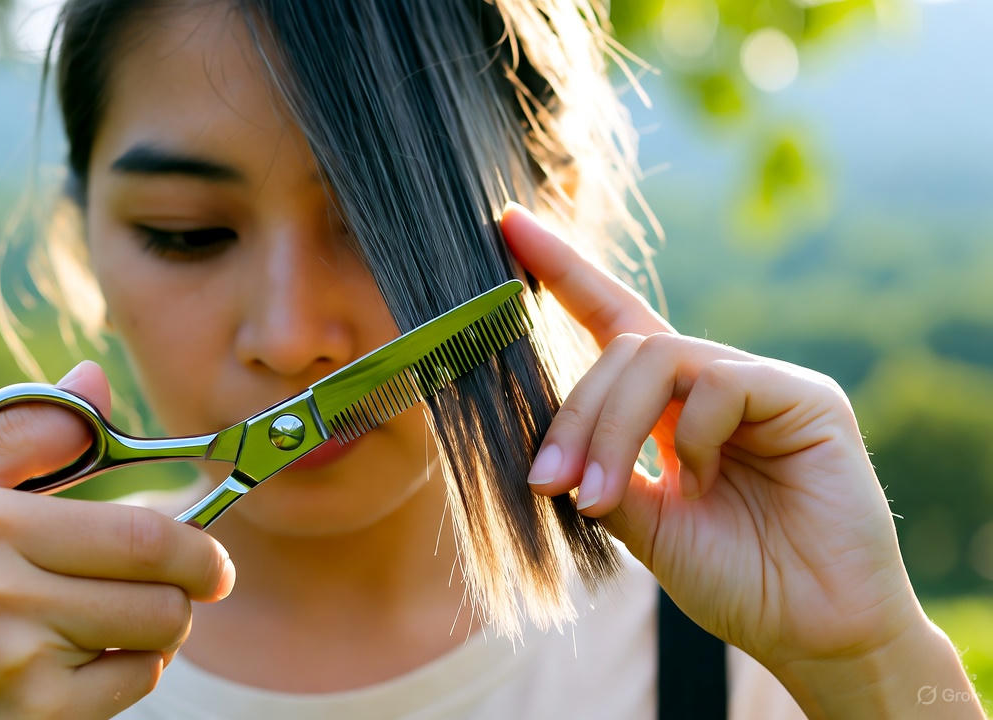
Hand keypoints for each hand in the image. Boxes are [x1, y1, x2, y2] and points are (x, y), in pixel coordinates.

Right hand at [0, 361, 234, 719]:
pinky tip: (83, 666)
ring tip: (116, 621)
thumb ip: (17, 434)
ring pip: (157, 632)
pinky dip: (129, 675)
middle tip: (199, 585)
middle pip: (160, 582)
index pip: (138, 530)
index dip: (195, 543)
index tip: (209, 556)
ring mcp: (14, 658)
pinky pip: (135, 685)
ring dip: (159, 629)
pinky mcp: (35, 716)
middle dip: (195, 583)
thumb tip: (95, 377)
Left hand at [501, 204, 979, 717]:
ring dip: (611, 429)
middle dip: (575, 417)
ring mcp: (761, 383)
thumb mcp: (647, 526)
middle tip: (550, 485)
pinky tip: (704, 482)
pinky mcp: (805, 395)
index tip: (508, 225)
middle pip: (621, 351)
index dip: (563, 271)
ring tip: (603, 497)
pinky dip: (694, 434)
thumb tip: (554, 452)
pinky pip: (721, 382)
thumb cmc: (736, 580)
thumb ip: (605, 475)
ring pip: (659, 357)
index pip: (612, 319)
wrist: (813, 632)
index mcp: (673, 407)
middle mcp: (714, 383)